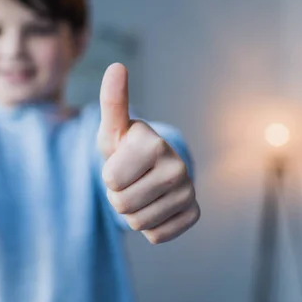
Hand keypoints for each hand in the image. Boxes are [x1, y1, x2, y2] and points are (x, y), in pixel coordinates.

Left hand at [97, 63, 199, 243]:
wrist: (153, 169)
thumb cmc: (127, 147)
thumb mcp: (114, 128)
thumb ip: (113, 100)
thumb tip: (116, 65)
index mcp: (154, 144)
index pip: (110, 180)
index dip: (108, 175)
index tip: (120, 162)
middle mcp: (177, 167)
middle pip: (121, 205)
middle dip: (117, 196)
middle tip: (129, 179)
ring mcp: (188, 192)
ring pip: (137, 222)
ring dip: (131, 211)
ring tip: (141, 190)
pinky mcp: (193, 214)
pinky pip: (155, 235)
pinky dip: (149, 225)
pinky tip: (156, 205)